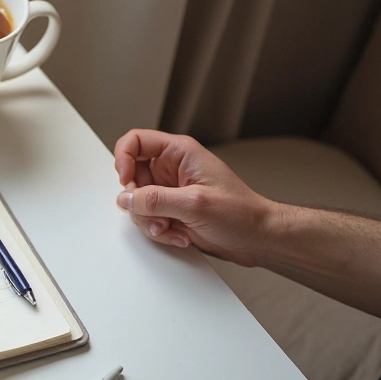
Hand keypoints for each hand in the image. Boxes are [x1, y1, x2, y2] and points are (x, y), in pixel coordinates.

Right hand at [113, 129, 274, 265]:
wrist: (257, 238)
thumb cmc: (241, 213)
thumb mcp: (195, 204)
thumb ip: (156, 200)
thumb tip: (126, 199)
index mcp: (180, 152)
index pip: (135, 141)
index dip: (123, 159)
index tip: (126, 181)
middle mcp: (171, 169)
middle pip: (132, 177)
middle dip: (140, 202)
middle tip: (156, 213)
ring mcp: (170, 191)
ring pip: (138, 202)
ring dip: (150, 221)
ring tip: (173, 228)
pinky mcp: (171, 210)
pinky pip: (148, 218)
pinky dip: (158, 230)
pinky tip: (180, 234)